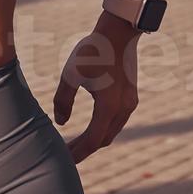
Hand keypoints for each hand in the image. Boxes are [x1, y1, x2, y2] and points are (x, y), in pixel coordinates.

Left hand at [52, 24, 140, 163]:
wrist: (118, 33)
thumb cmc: (91, 51)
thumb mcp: (70, 75)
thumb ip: (63, 101)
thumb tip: (60, 123)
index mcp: (108, 106)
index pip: (91, 141)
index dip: (76, 153)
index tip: (63, 160)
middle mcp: (123, 109)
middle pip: (102, 140)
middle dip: (84, 149)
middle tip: (65, 155)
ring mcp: (130, 103)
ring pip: (111, 132)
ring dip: (94, 140)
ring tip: (75, 144)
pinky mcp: (131, 97)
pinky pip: (117, 121)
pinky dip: (103, 129)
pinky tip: (90, 128)